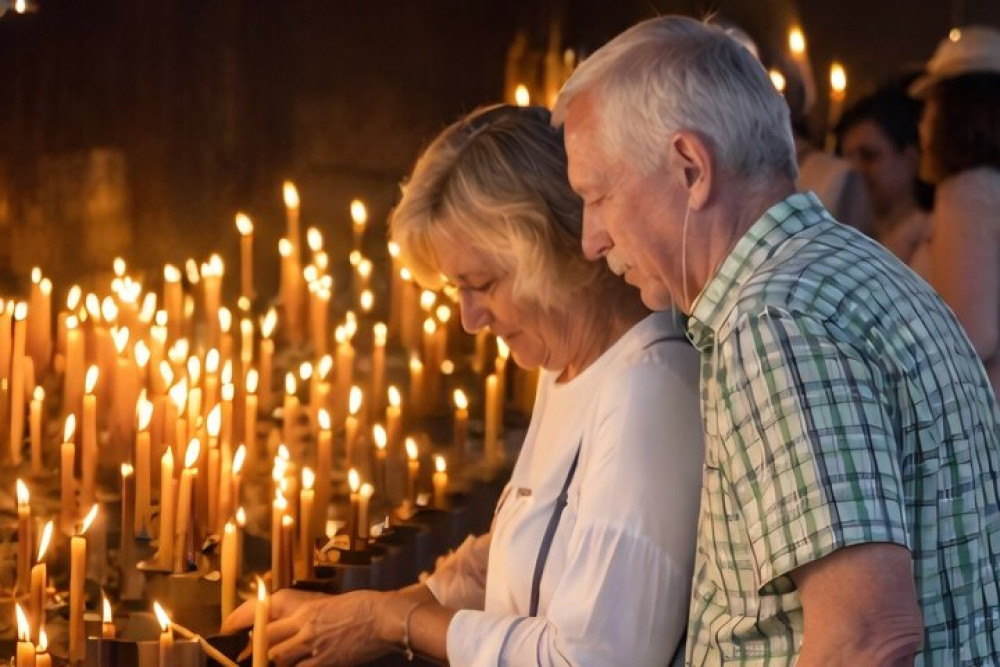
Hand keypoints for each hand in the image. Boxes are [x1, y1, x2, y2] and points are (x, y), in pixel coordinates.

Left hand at [223, 588, 392, 665]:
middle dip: (264, 652)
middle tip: (262, 656)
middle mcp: (305, 629)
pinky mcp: (326, 663)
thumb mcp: (332, 606)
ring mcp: (314, 648)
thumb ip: (313, 617)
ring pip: (281, 660)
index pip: (268, 625)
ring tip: (288, 660)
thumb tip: (302, 626)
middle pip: (269, 645)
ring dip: (282, 662)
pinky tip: (305, 665)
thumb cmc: (363, 606)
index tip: (247, 638)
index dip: (255, 635)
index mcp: (306, 612)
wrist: (383, 618)